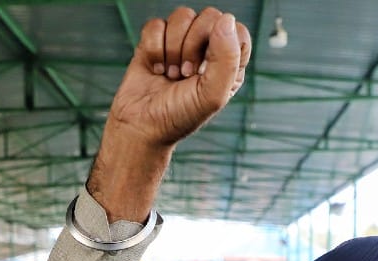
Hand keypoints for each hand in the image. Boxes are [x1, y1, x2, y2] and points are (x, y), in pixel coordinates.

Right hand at [107, 8, 250, 148]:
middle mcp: (207, 49)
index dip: (221, 44)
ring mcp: (181, 43)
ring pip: (182, 16)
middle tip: (186, 73)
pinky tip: (155, 69)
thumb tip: (225, 19)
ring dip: (173, 48)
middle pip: (209, 17)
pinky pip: (156, 25)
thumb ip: (226, 58)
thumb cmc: (179, 116)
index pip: (237, 30)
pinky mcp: (156, 41)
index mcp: (228, 63)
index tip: (207, 70)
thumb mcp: (212, 95)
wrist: (141, 127)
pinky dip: (154, 49)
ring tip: (170, 74)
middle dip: (193, 46)